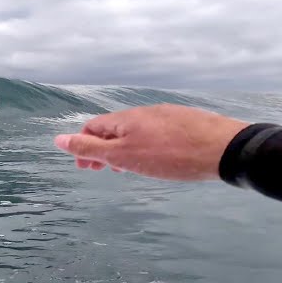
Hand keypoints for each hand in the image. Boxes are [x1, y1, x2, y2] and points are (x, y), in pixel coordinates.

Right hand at [53, 104, 249, 180]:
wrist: (224, 149)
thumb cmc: (170, 156)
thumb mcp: (124, 156)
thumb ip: (91, 149)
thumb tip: (58, 139)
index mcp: (125, 119)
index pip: (93, 127)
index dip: (83, 147)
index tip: (84, 167)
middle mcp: (144, 112)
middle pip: (114, 128)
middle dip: (103, 148)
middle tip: (101, 170)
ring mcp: (167, 116)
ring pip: (137, 131)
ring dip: (125, 148)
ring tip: (128, 168)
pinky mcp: (187, 123)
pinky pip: (158, 133)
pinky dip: (147, 146)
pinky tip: (158, 160)